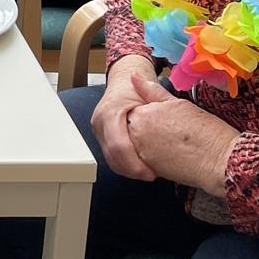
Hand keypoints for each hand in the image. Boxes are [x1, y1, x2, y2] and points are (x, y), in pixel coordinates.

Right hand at [91, 55, 165, 181]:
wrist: (121, 84)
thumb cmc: (133, 88)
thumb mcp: (146, 90)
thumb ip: (154, 94)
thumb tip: (158, 98)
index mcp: (109, 112)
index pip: (119, 146)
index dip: (135, 164)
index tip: (151, 172)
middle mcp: (100, 123)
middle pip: (113, 157)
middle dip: (133, 171)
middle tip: (152, 175)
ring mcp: (99, 132)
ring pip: (111, 160)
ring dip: (129, 170)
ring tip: (147, 172)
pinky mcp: (102, 138)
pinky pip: (111, 157)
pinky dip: (125, 166)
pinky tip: (139, 167)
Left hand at [127, 91, 240, 196]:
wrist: (221, 161)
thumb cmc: (206, 130)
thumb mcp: (178, 104)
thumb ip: (152, 91)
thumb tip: (134, 77)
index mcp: (142, 114)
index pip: (132, 110)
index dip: (147, 112)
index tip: (162, 117)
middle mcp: (137, 134)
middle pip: (131, 127)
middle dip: (144, 127)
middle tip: (169, 130)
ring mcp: (142, 153)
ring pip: (136, 144)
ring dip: (147, 142)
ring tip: (172, 142)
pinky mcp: (150, 170)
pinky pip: (143, 160)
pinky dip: (153, 157)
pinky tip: (171, 155)